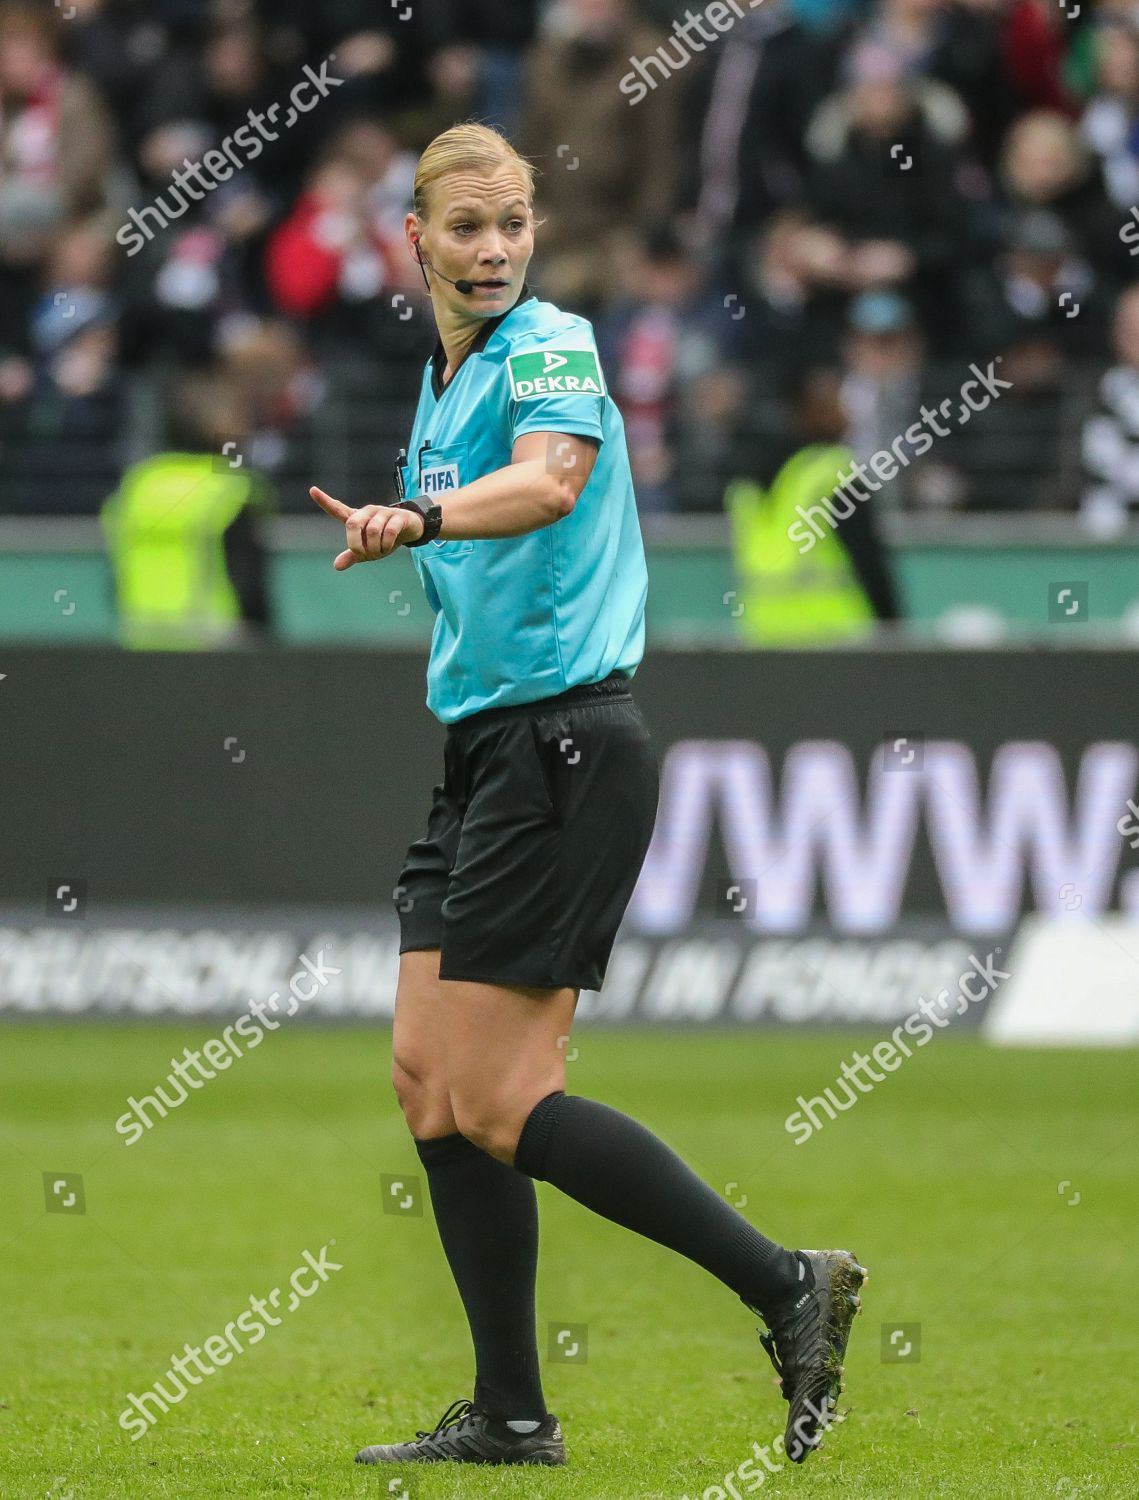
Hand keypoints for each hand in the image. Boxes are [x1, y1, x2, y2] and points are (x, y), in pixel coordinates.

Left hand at [309, 486, 423, 569]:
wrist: (410, 530)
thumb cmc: (385, 538)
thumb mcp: (368, 550)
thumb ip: (353, 556)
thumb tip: (336, 566)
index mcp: (357, 518)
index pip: (338, 509)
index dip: (325, 501)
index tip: (312, 490)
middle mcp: (367, 512)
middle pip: (353, 524)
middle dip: (356, 544)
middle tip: (363, 555)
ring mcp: (383, 513)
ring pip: (372, 531)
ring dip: (375, 548)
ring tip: (380, 552)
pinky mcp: (398, 516)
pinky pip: (389, 532)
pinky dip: (387, 544)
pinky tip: (388, 548)